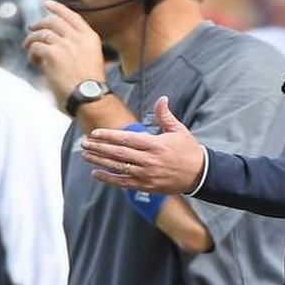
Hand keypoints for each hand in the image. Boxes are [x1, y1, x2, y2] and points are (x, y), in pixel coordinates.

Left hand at [23, 0, 106, 107]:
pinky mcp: (52, 53)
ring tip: (28, 48)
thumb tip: (56, 45)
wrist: (90, 97)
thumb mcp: (91, 60)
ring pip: (42, 33)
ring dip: (32, 40)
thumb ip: (78, 49)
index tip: (48, 3)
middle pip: (54, 21)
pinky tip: (34, 61)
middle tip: (32, 27)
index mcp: (90, 38)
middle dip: (40, 23)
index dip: (59, 8)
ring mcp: (65, 44)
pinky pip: (36, 47)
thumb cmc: (91, 86)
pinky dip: (32, 53)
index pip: (72, 16)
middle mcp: (78, 38)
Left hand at [81, 96, 204, 193]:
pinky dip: (109, 178)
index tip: (95, 133)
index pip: (126, 139)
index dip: (109, 136)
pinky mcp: (147, 186)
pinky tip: (96, 173)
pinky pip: (123, 182)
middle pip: (118, 153)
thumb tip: (162, 98)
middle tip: (84, 143)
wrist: (200, 174)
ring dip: (100, 161)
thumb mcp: (179, 130)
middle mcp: (149, 160)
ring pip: (118, 167)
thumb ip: (165, 115)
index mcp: (155, 144)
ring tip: (86, 155)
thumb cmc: (188, 150)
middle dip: (99, 147)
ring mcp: (147, 174)